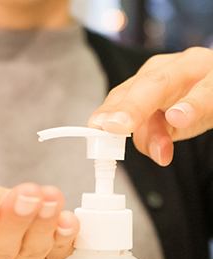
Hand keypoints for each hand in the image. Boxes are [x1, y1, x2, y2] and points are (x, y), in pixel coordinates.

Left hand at [89, 47, 212, 165]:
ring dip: (158, 101)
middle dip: (128, 107)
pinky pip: (207, 91)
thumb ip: (154, 134)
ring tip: (141, 120)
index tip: (95, 128)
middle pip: (146, 85)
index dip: (109, 111)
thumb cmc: (198, 101)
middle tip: (112, 126)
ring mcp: (200, 69)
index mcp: (152, 76)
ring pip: (172, 81)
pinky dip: (193, 104)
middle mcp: (173, 67)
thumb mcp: (173, 122)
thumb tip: (153, 152)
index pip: (124, 94)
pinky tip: (180, 115)